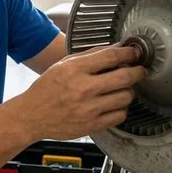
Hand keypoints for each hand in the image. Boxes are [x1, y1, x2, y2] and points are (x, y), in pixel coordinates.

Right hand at [13, 44, 145, 141]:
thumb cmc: (47, 89)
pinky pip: (120, 115)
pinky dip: (122, 108)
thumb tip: (117, 47)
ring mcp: (88, 109)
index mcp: (75, 69)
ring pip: (125, 97)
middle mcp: (83, 88)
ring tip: (123, 88)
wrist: (32, 116)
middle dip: (138, 72)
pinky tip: (115, 104)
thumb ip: (91, 55)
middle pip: (124, 77)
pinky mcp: (92, 125)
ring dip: (129, 91)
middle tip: (139, 70)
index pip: (111, 57)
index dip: (128, 53)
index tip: (134, 53)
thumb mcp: (64, 65)